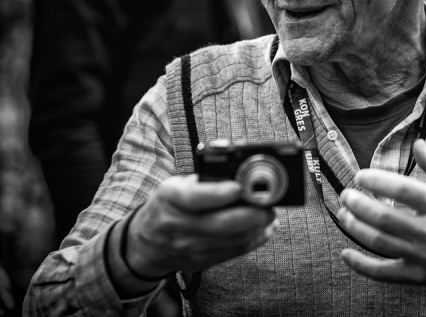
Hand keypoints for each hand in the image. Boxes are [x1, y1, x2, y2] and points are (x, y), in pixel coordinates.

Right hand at [125, 175, 276, 277]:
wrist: (145, 243)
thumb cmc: (167, 206)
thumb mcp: (176, 185)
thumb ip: (204, 180)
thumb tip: (241, 174)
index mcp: (170, 198)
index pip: (194, 197)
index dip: (219, 194)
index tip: (239, 188)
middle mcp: (179, 225)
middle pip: (220, 224)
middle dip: (252, 215)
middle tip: (269, 206)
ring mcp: (189, 247)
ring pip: (231, 240)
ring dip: (257, 228)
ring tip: (270, 215)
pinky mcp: (201, 261)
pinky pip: (233, 252)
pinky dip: (254, 240)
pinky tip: (265, 229)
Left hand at [336, 140, 425, 313]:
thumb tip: (417, 145)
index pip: (402, 190)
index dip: (376, 181)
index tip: (361, 175)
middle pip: (384, 217)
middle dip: (358, 203)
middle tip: (346, 193)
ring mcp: (424, 257)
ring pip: (379, 242)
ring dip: (355, 227)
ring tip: (343, 213)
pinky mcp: (421, 276)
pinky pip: (384, 273)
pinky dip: (361, 265)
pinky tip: (345, 254)